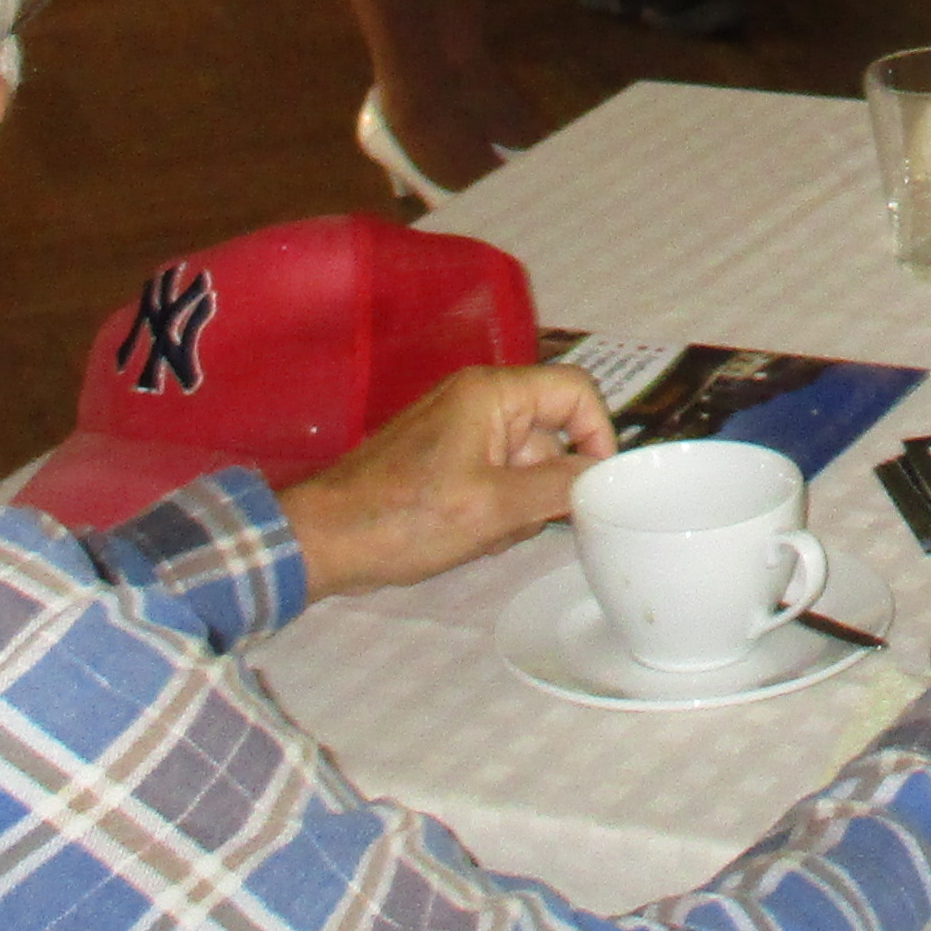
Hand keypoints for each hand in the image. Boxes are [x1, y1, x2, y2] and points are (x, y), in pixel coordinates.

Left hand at [274, 363, 612, 596]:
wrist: (326, 540)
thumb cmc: (406, 517)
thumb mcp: (493, 508)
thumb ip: (558, 488)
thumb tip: (604, 475)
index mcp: (491, 393)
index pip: (574, 390)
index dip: (598, 433)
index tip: (599, 486)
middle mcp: (479, 400)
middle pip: (551, 433)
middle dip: (547, 484)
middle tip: (524, 524)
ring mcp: (460, 429)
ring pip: (525, 462)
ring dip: (519, 505)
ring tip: (487, 535)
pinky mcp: (445, 459)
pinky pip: (497, 477)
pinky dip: (496, 508)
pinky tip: (473, 537)